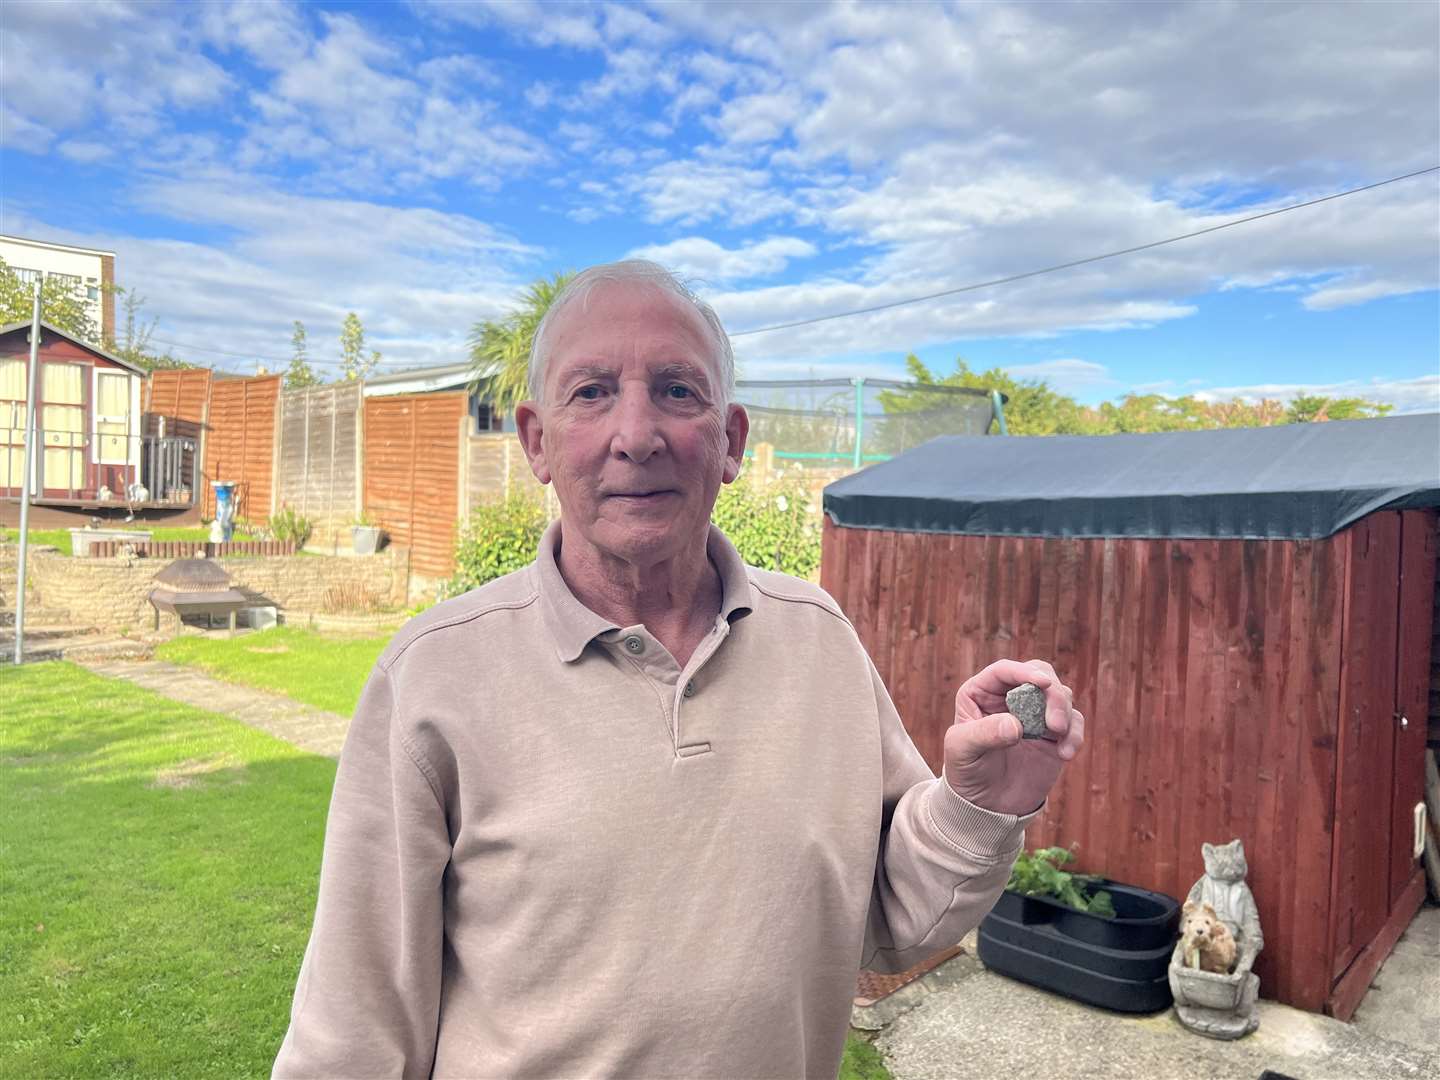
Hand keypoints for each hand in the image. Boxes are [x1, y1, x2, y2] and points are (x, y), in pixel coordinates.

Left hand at [942, 658, 1083, 815]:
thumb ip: (983, 734)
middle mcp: (1010, 697)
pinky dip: (1075, 735)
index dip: (1025, 672)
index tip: (1044, 684)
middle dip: (1053, 693)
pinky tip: (1065, 754)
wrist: (987, 805)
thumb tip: (1015, 725)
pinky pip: (1073, 723)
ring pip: (1061, 695)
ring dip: (1066, 713)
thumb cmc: (966, 771)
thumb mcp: (962, 751)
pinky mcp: (1054, 734)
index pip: (1005, 671)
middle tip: (1055, 723)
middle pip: (1040, 674)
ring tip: (1059, 737)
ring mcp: (1034, 714)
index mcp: (981, 692)